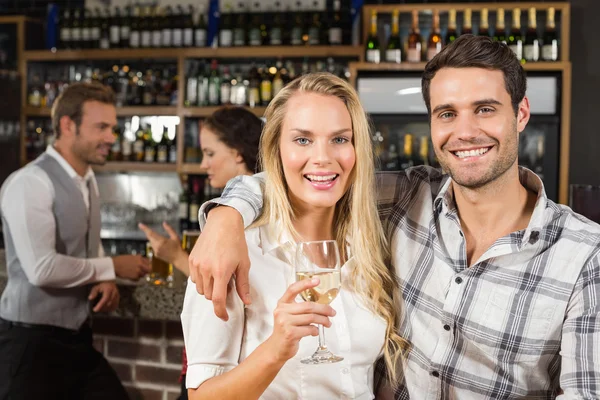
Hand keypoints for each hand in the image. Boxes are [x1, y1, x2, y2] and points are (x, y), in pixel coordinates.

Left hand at [89, 281, 119, 312]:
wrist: (110, 283)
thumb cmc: (102, 286)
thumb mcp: (96, 287)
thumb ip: (93, 292)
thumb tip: (90, 298)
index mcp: (109, 289)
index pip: (105, 298)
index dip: (100, 305)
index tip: (95, 309)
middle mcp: (115, 292)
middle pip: (109, 303)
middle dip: (102, 308)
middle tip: (96, 309)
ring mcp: (117, 296)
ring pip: (112, 305)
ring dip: (106, 309)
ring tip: (100, 309)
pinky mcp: (118, 299)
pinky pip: (115, 306)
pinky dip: (110, 309)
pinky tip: (105, 309)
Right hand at [112, 255, 150, 279]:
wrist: (114, 265)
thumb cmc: (121, 260)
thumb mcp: (131, 257)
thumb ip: (138, 259)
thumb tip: (144, 261)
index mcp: (140, 258)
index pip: (148, 262)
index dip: (147, 265)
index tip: (146, 267)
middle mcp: (140, 264)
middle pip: (149, 270)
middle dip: (146, 271)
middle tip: (143, 272)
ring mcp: (138, 271)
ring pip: (143, 275)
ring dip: (140, 274)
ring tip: (134, 273)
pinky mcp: (135, 276)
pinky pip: (138, 278)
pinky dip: (135, 278)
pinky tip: (131, 276)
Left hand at [138, 222, 187, 273]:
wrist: (178, 259)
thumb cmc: (178, 247)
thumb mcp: (175, 236)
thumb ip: (169, 229)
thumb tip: (164, 223)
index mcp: (162, 241)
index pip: (151, 233)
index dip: (145, 228)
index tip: (140, 224)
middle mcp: (157, 246)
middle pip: (150, 237)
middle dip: (150, 233)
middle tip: (153, 231)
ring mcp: (156, 251)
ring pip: (151, 242)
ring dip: (154, 239)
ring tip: (164, 242)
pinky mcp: (156, 254)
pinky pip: (153, 247)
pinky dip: (156, 245)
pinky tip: (163, 247)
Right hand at [188, 206, 250, 320]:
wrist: (223, 223)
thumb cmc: (236, 242)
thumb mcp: (244, 264)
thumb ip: (243, 285)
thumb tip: (247, 301)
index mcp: (221, 271)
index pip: (217, 300)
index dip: (220, 312)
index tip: (224, 317)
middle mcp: (206, 269)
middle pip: (208, 296)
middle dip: (218, 295)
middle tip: (228, 284)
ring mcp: (196, 264)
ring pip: (200, 289)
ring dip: (209, 289)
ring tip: (219, 276)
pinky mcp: (191, 260)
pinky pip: (194, 279)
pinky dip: (202, 280)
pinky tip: (211, 271)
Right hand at [265, 278, 335, 362]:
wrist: (276, 348)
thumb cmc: (286, 330)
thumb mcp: (289, 316)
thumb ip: (300, 309)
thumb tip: (323, 306)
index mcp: (282, 304)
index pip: (292, 289)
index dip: (305, 284)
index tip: (317, 280)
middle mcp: (281, 311)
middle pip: (308, 306)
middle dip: (324, 309)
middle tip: (332, 312)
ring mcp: (285, 322)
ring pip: (311, 317)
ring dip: (323, 320)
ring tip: (328, 323)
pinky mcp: (290, 334)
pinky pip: (309, 329)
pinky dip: (316, 330)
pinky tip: (315, 332)